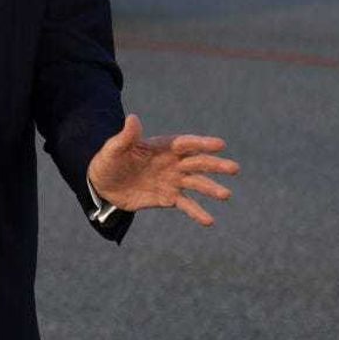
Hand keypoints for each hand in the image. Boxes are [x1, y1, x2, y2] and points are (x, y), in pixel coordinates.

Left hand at [88, 114, 239, 226]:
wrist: (103, 185)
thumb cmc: (109, 161)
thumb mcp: (114, 149)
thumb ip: (126, 137)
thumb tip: (132, 118)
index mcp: (162, 147)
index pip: (186, 143)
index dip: (202, 143)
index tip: (219, 144)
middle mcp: (173, 163)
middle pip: (197, 162)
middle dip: (216, 165)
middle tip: (234, 168)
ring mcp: (173, 181)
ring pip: (197, 184)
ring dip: (211, 188)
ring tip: (225, 195)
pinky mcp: (169, 198)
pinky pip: (187, 205)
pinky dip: (198, 212)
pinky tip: (209, 221)